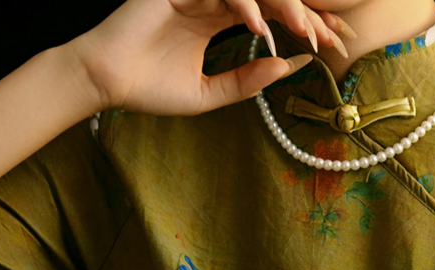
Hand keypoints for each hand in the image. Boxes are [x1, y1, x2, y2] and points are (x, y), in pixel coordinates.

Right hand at [72, 0, 349, 115]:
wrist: (105, 82)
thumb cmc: (147, 87)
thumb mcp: (210, 94)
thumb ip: (248, 80)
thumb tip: (290, 67)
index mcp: (217, 18)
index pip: (270, 11)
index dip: (302, 24)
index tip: (329, 45)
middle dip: (304, 12)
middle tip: (327, 35)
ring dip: (282, 4)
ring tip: (302, 28)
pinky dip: (244, 3)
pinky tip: (257, 27)